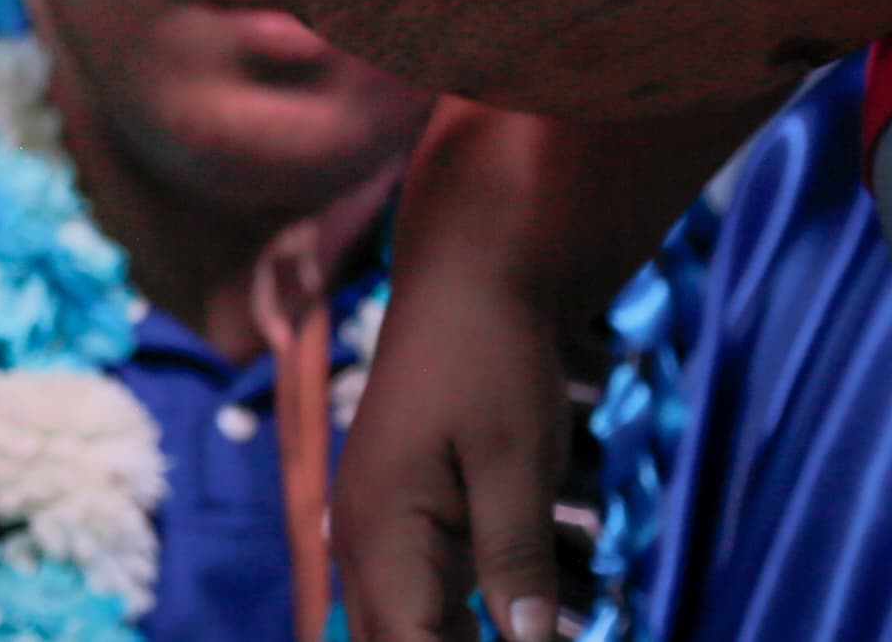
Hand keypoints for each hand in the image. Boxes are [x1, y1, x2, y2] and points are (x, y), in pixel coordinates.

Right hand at [334, 259, 571, 641]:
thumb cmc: (492, 364)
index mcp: (381, 529)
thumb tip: (530, 641)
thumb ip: (516, 556)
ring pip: (398, 631)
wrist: (466, 284)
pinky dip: (451, 634)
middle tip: (523, 636)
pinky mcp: (401, 522)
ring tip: (516, 629)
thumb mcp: (517, 462)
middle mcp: (360, 540)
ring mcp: (375, 532)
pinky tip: (493, 630)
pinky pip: (415, 603)